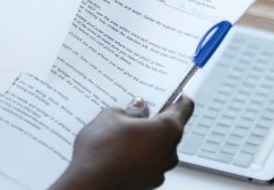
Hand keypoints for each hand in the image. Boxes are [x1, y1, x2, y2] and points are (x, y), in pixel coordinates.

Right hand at [52, 96, 194, 189]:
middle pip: (170, 128)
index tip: (170, 91)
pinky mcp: (147, 182)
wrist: (88, 184)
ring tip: (120, 131)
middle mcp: (169, 152)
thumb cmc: (101, 150)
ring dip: (144, 138)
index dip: (177, 96)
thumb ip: (129, 110)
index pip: (184, 107)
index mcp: (167, 130)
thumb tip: (137, 109)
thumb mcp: (111, 116)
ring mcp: (159, 170)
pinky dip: (137, 154)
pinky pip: (147, 162)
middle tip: (136, 109)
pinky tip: (117, 150)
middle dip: (154, 118)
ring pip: (157, 147)